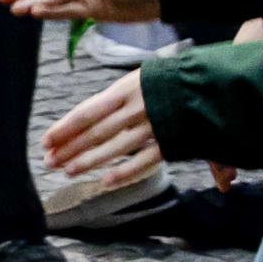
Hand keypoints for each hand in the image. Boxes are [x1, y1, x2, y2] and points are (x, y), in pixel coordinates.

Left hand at [40, 70, 164, 189]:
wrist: (216, 80)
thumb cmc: (172, 81)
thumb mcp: (139, 82)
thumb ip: (114, 106)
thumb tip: (96, 114)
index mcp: (124, 88)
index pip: (86, 111)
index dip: (64, 127)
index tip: (46, 141)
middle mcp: (135, 105)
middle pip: (95, 131)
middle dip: (69, 148)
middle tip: (49, 161)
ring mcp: (154, 123)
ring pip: (114, 147)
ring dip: (89, 160)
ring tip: (68, 171)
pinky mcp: (173, 140)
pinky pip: (144, 160)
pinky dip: (124, 172)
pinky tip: (105, 182)